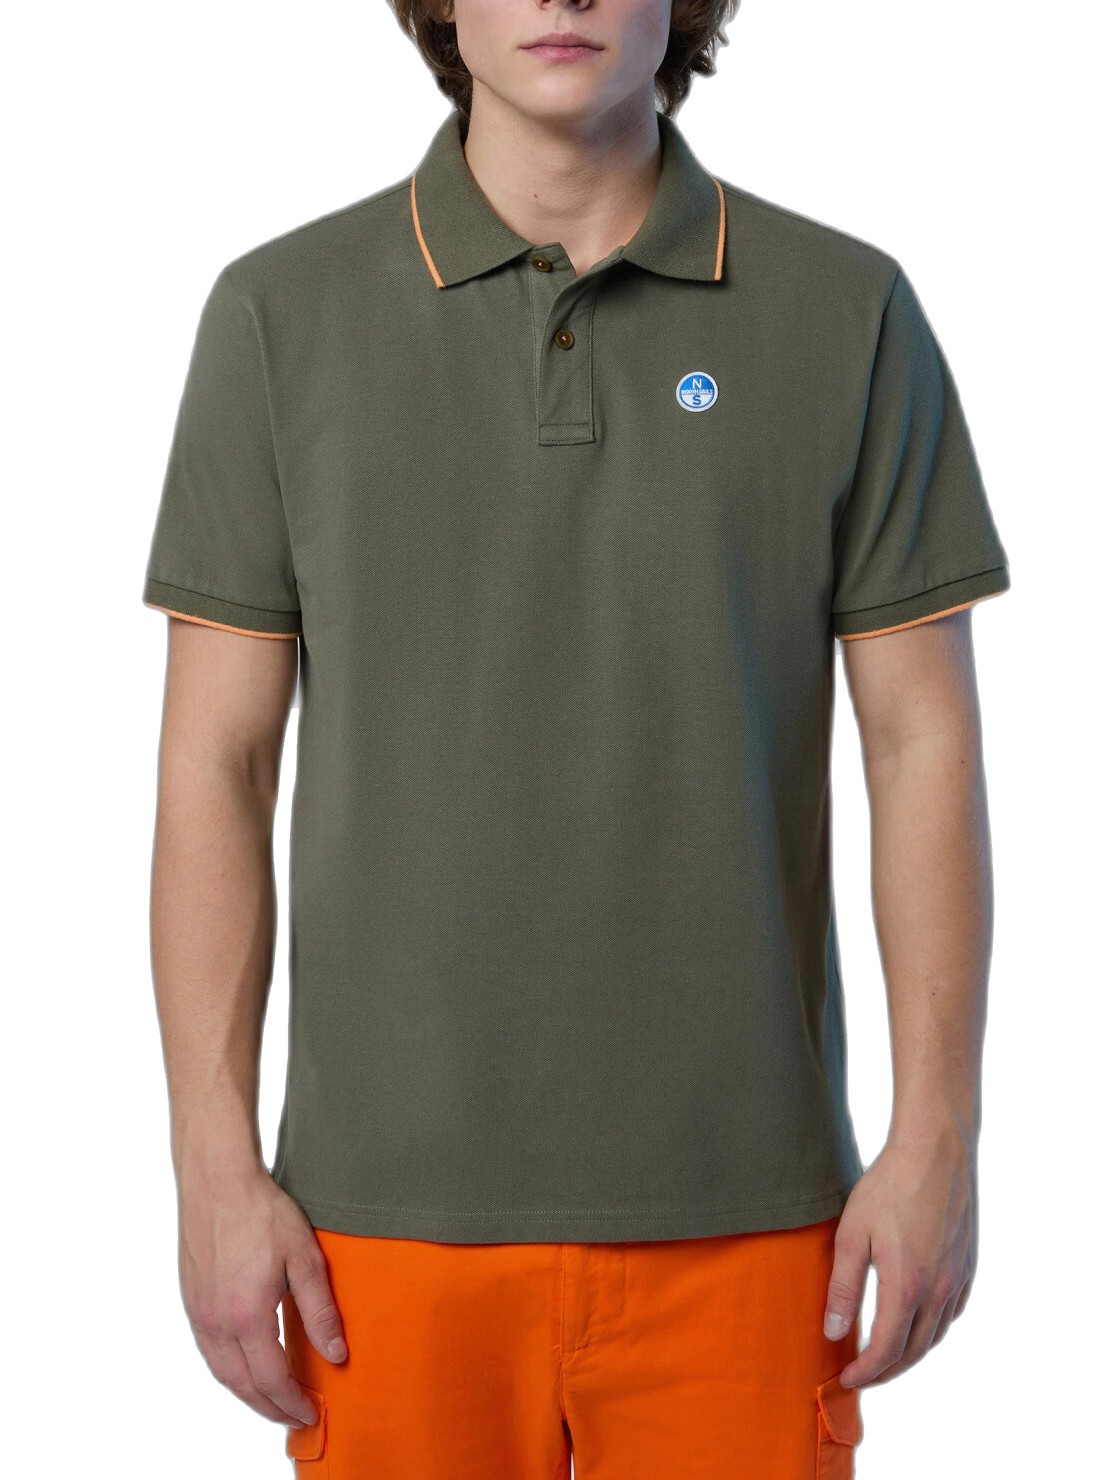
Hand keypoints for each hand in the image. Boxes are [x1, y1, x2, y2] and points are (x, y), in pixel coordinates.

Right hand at [178, 1164, 347, 1425]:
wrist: (217, 1181)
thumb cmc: (262, 1212)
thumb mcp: (304, 1258)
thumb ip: (320, 1311)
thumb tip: (337, 1354)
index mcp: (247, 1316)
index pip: (271, 1379)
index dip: (292, 1402)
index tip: (312, 1413)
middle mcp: (216, 1323)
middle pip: (242, 1386)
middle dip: (270, 1408)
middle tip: (294, 1417)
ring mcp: (199, 1313)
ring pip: (221, 1373)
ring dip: (247, 1394)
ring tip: (272, 1400)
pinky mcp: (191, 1300)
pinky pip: (209, 1352)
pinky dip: (229, 1371)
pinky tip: (244, 1367)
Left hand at [823, 1126, 977, 1388]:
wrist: (936, 1151)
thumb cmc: (888, 1186)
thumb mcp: (852, 1234)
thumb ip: (843, 1288)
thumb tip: (834, 1332)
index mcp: (907, 1287)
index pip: (886, 1350)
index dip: (866, 1371)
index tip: (846, 1378)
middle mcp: (939, 1290)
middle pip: (913, 1351)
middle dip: (887, 1371)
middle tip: (862, 1376)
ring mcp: (958, 1278)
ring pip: (936, 1335)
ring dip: (910, 1353)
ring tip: (885, 1356)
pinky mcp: (968, 1264)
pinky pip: (952, 1312)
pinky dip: (932, 1329)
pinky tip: (918, 1323)